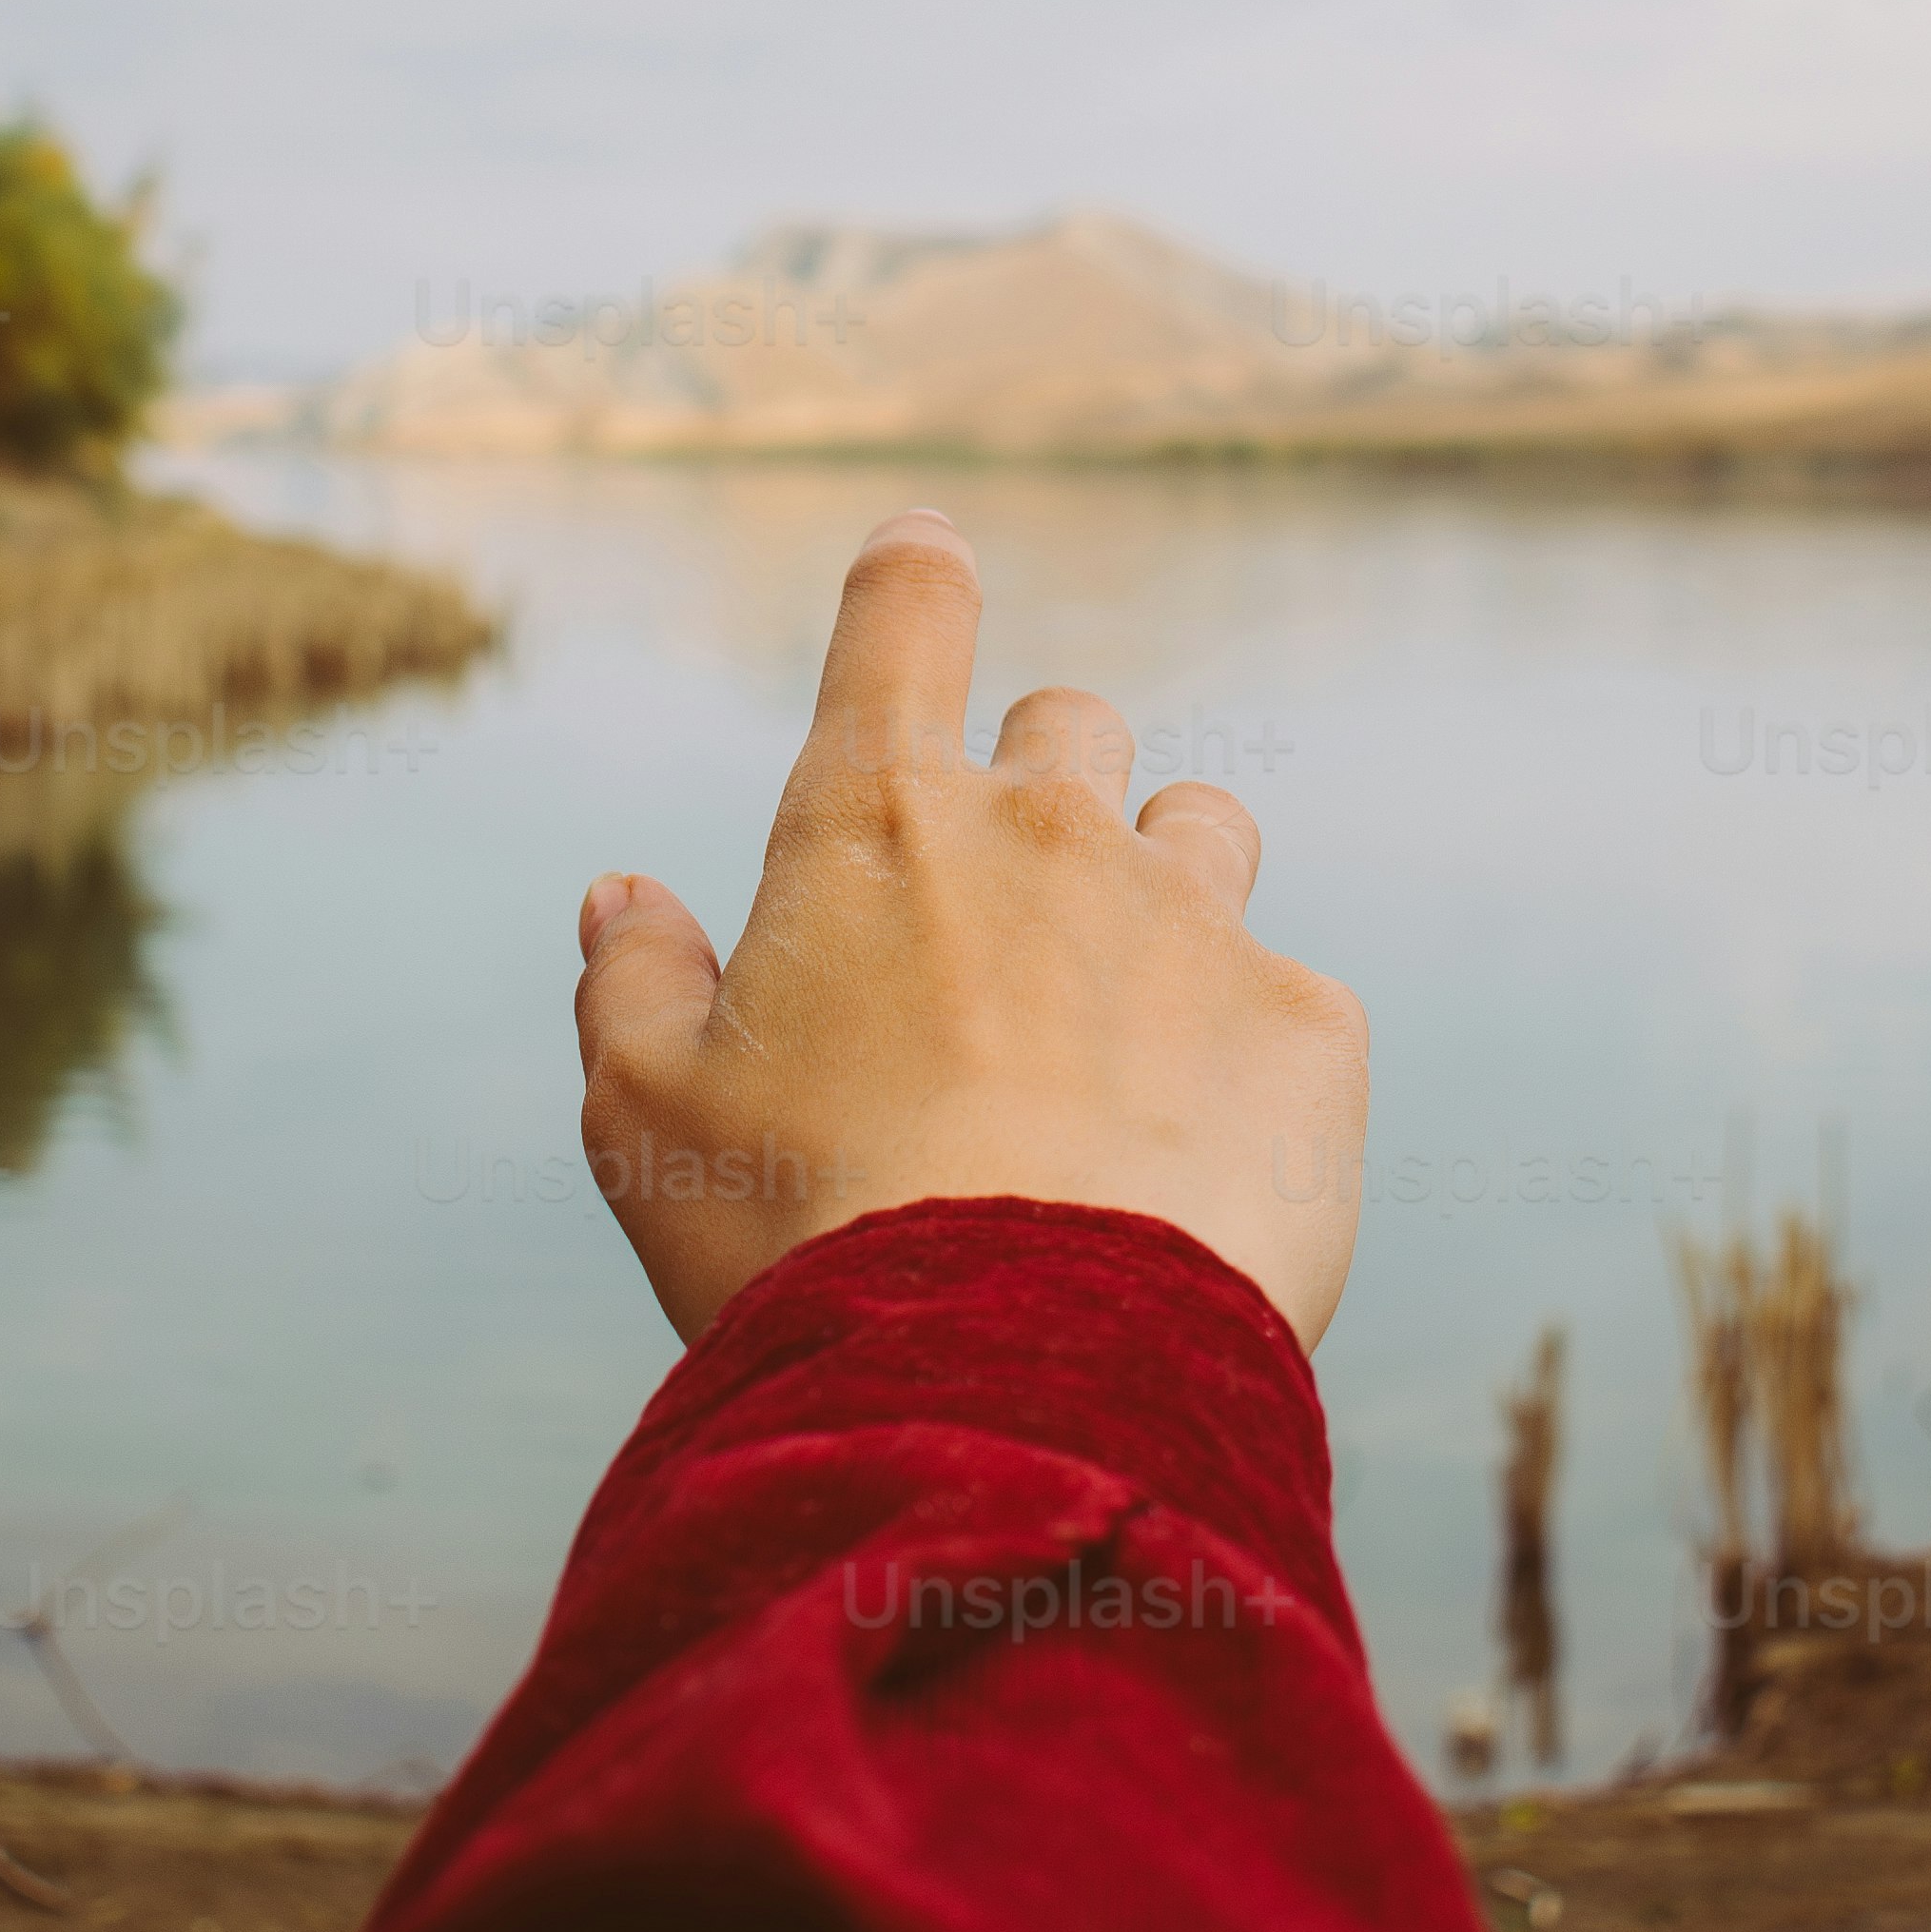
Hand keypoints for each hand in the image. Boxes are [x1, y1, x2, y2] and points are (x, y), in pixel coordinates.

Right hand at [571, 507, 1369, 1351]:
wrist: (1014, 1376)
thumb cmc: (800, 1240)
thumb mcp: (647, 1117)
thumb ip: (629, 981)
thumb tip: (623, 894)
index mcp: (874, 824)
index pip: (903, 620)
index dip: (914, 577)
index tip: (926, 555)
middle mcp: (1047, 830)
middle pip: (1070, 726)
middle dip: (1042, 789)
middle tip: (1002, 926)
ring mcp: (1191, 917)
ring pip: (1200, 829)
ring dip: (1162, 892)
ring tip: (1116, 1039)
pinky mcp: (1307, 1023)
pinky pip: (1287, 996)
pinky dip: (1242, 1056)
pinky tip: (1191, 1168)